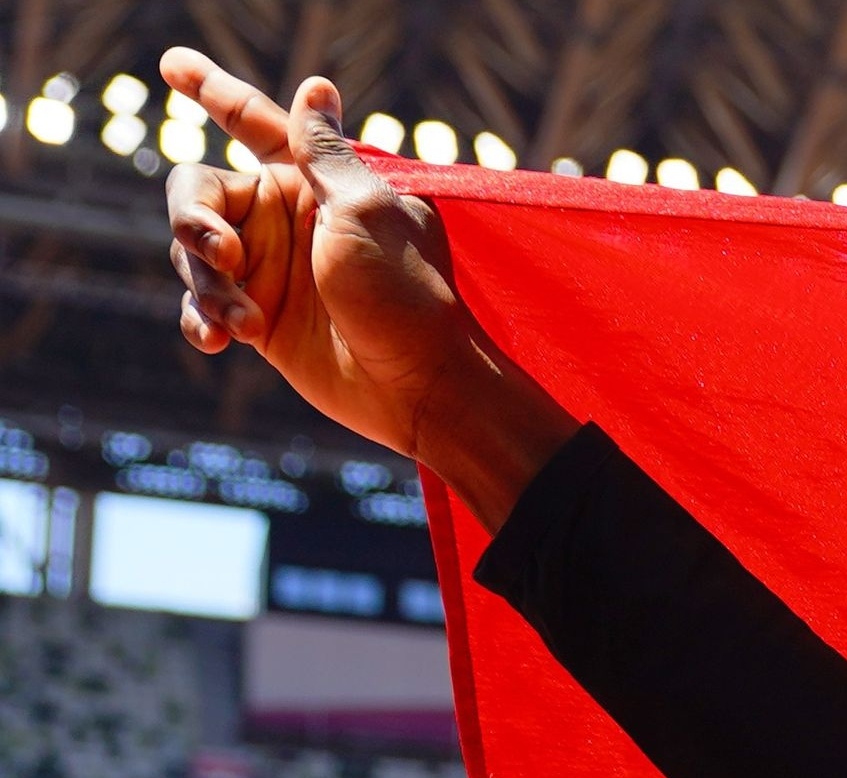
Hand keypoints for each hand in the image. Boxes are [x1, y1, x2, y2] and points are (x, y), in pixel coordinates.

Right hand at [160, 49, 571, 528]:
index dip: (214, 91)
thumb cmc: (404, 294)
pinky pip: (200, 306)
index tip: (172, 64)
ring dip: (210, 285)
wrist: (418, 388)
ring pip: (193, 253)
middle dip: (194, 222)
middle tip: (225, 254)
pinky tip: (218, 340)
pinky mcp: (257, 316)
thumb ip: (325, 155)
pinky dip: (201, 319)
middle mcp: (283, 219)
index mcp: (312, 181)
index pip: (254, 124)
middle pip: (196, 193)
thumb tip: (316, 86)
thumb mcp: (365, 212)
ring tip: (248, 323)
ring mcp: (267, 269)